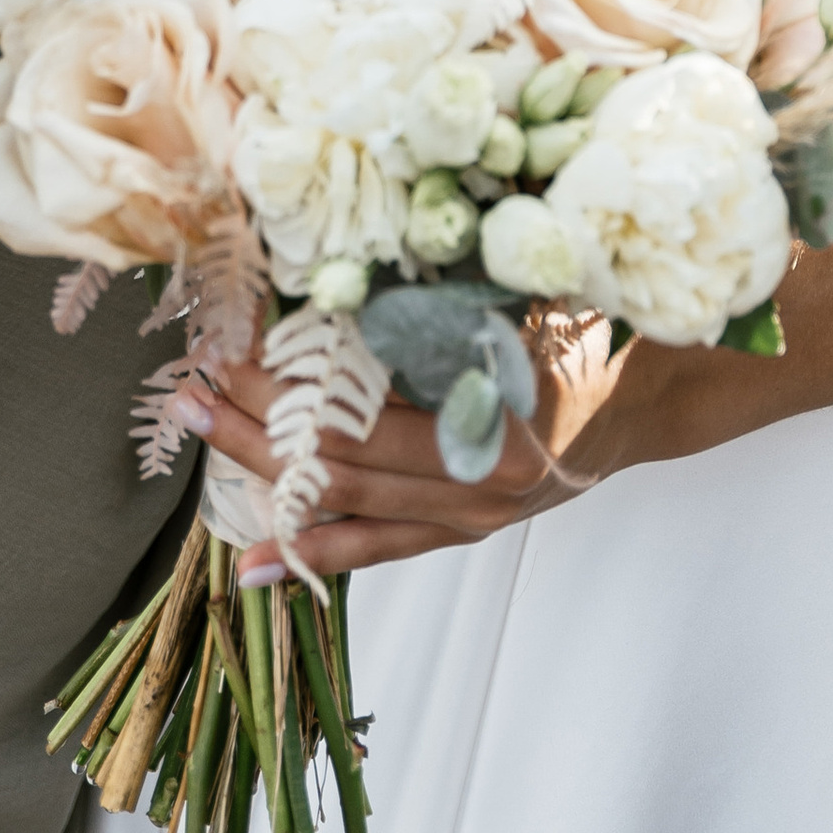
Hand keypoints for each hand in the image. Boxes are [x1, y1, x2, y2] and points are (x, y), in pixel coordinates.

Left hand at [190, 320, 631, 575]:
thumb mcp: (529, 310)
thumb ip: (451, 306)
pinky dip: (311, 556)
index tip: (230, 352)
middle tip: (188, 393)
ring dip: (263, 475)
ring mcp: (465, 519)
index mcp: (489, 432)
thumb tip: (358, 267)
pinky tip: (250, 564)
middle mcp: (471, 489)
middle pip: (335, 468)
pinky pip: (376, 551)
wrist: (644, 401)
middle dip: (252, 429)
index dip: (285, 395)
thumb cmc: (590, 339)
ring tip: (200, 438)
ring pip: (344, 509)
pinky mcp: (461, 532)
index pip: (357, 424)